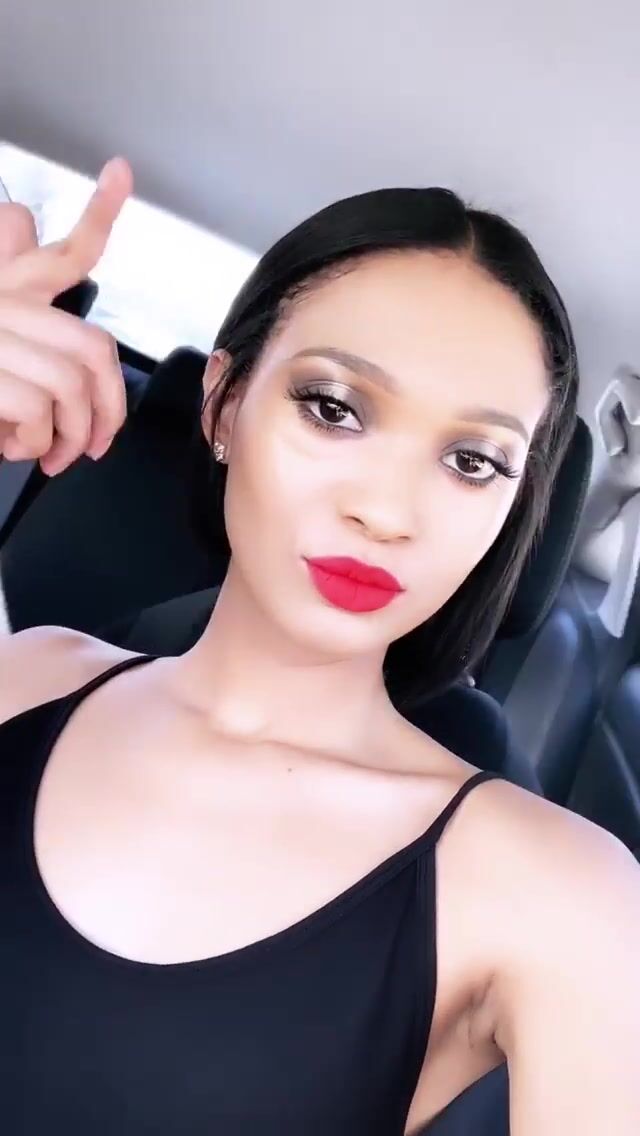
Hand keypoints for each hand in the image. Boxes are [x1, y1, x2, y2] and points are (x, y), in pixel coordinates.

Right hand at [0, 157, 132, 474]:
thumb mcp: (5, 351)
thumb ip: (35, 352)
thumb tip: (81, 404)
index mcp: (9, 289)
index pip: (63, 246)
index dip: (99, 211)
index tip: (120, 171)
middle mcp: (3, 302)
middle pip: (91, 346)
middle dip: (112, 404)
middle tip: (100, 443)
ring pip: (69, 387)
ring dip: (70, 436)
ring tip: (53, 456)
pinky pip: (36, 413)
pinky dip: (32, 444)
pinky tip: (11, 447)